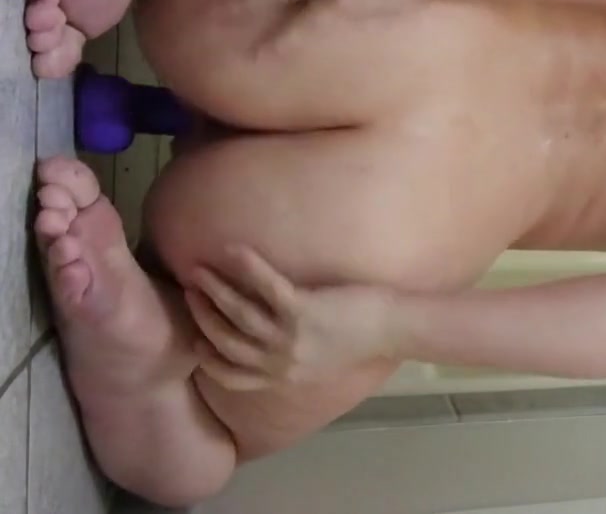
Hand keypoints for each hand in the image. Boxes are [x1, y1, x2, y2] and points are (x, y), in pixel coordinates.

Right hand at [183, 245, 398, 390]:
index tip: (194, 338)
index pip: (232, 375)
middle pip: (226, 341)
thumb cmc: (363, 341)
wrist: (396, 330)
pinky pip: (266, 286)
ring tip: (199, 270)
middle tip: (189, 291)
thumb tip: (268, 345)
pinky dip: (246, 266)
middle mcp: (282, 362)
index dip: (208, 356)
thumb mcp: (321, 364)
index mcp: (285, 377)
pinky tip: (232, 249)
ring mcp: (291, 337)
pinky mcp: (305, 310)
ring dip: (214, 290)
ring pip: (238, 313)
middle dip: (202, 316)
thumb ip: (292, 360)